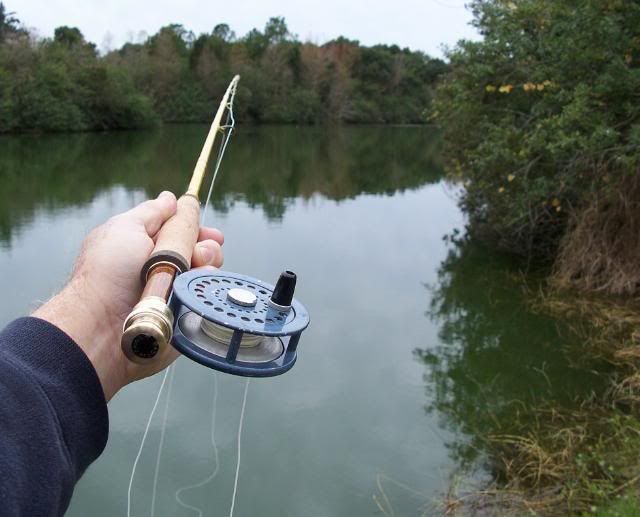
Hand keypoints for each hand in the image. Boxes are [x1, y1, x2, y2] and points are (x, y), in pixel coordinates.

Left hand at [33, 191, 223, 400]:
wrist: (103, 324)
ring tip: (193, 270)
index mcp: (148, 245)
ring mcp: (175, 293)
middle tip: (200, 254)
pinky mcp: (184, 316)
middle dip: (206, 247)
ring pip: (208, 273)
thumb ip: (152, 212)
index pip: (184, 232)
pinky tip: (195, 288)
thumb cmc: (109, 272)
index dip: (198, 230)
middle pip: (202, 251)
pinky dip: (204, 289)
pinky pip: (206, 298)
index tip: (212, 234)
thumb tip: (171, 198)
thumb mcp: (126, 228)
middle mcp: (163, 269)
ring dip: (206, 265)